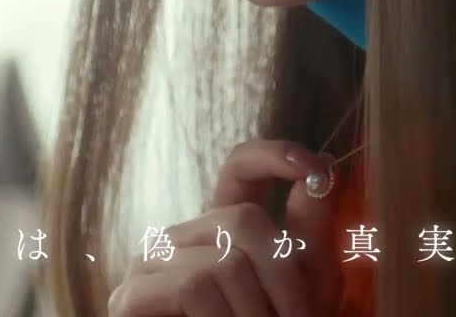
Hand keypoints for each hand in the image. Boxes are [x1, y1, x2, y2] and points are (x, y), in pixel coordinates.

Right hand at [108, 140, 343, 316]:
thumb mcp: (305, 290)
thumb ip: (311, 232)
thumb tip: (324, 168)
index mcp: (222, 226)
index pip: (241, 165)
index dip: (276, 155)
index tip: (316, 168)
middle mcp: (183, 235)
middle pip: (241, 217)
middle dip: (286, 278)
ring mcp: (151, 263)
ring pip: (224, 258)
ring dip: (260, 312)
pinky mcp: (131, 297)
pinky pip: (194, 285)